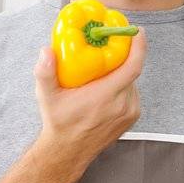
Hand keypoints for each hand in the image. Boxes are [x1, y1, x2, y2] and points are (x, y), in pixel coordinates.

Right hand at [32, 27, 146, 165]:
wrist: (68, 151)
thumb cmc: (58, 122)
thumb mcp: (47, 96)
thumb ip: (45, 72)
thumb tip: (47, 51)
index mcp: (106, 97)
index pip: (132, 67)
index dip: (138, 47)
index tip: (137, 31)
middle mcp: (122, 105)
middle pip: (131, 71)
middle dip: (122, 57)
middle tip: (108, 46)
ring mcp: (130, 113)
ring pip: (131, 82)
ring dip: (120, 73)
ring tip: (103, 71)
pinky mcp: (132, 118)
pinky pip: (132, 93)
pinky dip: (122, 86)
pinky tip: (106, 87)